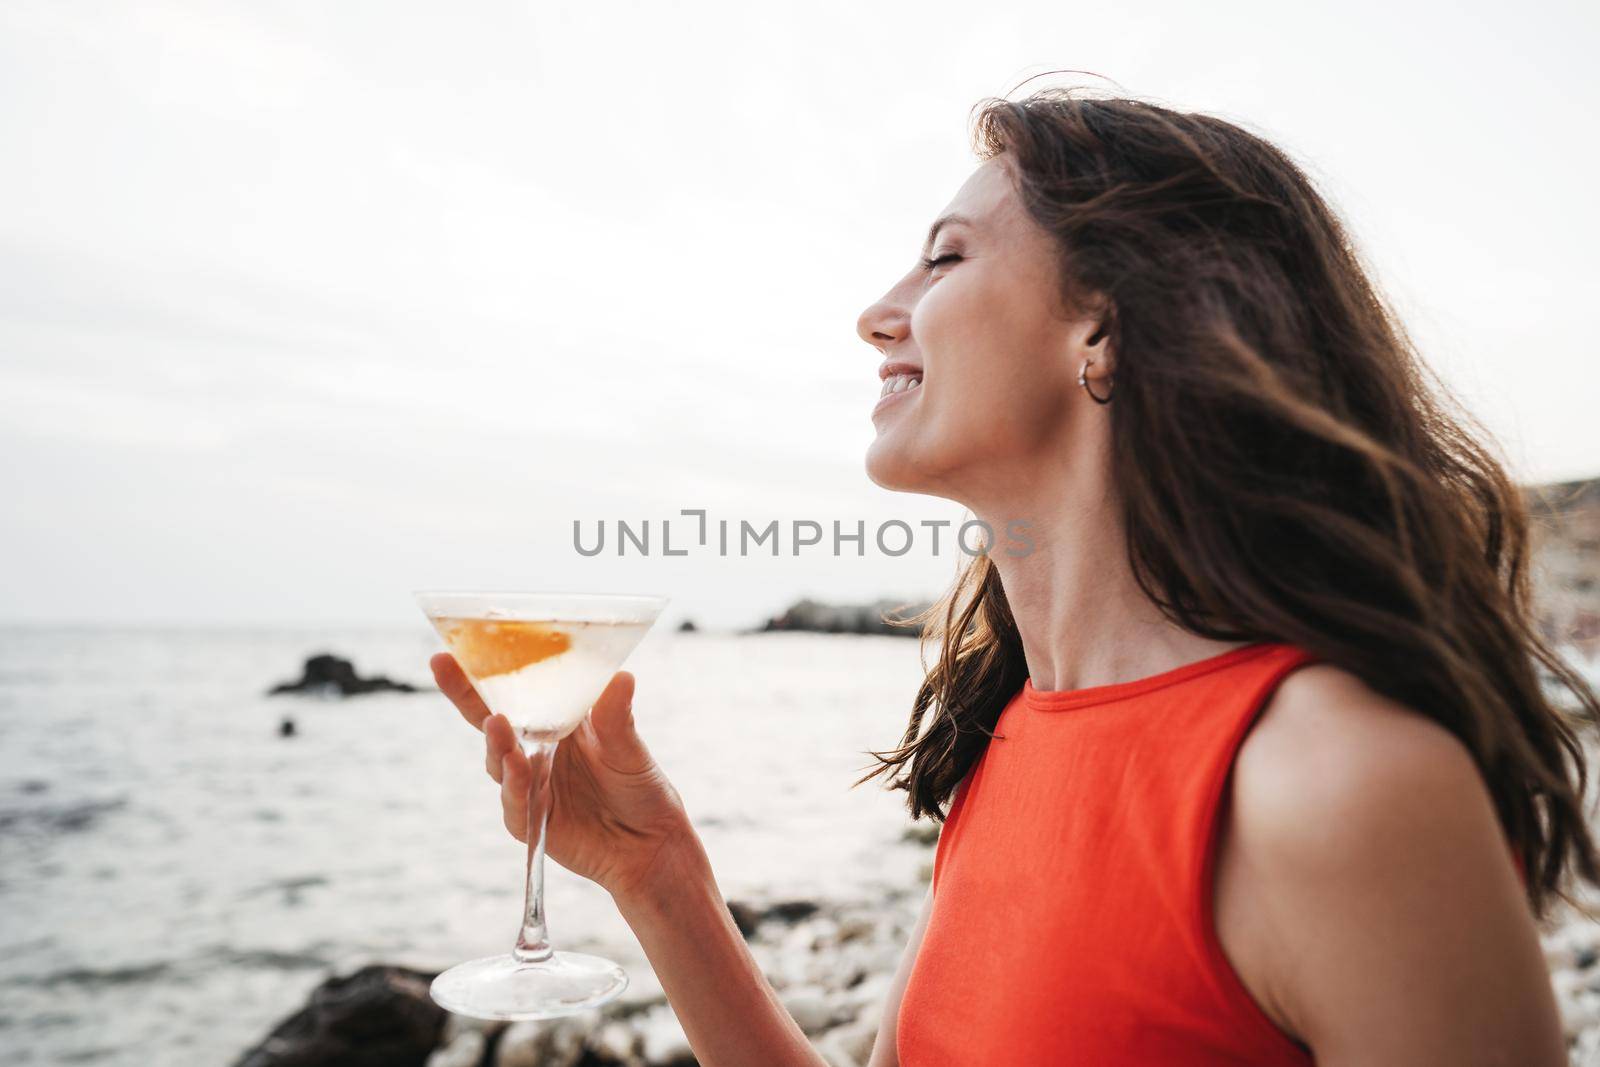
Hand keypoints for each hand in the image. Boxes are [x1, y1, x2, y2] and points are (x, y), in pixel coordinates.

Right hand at [431, 653, 697, 901]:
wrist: (651, 845)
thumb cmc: (640, 788)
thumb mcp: (629, 747)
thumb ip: (617, 717)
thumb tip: (621, 676)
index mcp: (554, 721)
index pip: (511, 692)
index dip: (481, 671)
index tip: (453, 644)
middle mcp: (534, 750)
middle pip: (488, 720)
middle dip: (464, 693)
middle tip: (444, 665)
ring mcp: (529, 785)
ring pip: (499, 760)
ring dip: (496, 741)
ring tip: (496, 722)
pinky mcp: (531, 821)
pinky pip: (516, 801)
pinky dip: (515, 784)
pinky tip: (518, 767)